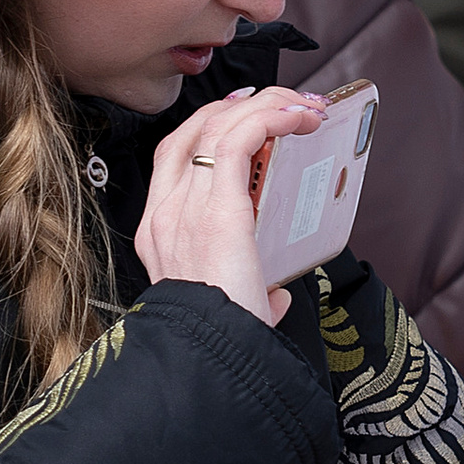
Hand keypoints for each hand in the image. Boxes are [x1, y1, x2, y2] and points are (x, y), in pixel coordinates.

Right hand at [137, 85, 328, 327]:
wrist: (212, 361)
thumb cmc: (223, 341)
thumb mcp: (232, 310)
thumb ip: (250, 296)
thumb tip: (274, 298)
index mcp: (160, 235)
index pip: (174, 157)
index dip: (207, 124)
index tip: (244, 112)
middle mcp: (165, 215)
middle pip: (193, 130)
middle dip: (241, 106)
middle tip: (285, 102)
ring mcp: (185, 208)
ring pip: (217, 125)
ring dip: (266, 106)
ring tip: (303, 107)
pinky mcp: (217, 208)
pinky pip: (238, 138)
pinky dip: (271, 118)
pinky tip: (298, 118)